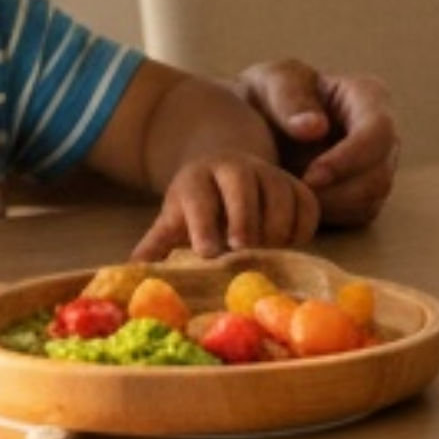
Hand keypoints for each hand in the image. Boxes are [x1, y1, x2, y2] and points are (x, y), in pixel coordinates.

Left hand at [129, 153, 319, 261]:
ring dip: (275, 228)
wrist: (225, 170)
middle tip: (242, 249)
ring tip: (266, 253)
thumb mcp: (174, 219)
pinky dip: (302, 228)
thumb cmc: (198, 206)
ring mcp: (268, 173)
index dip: (203, 224)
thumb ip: (157, 243)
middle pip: (241, 186)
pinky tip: (288, 246)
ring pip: (279, 194)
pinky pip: (307, 205)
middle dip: (243, 218)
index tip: (207, 253)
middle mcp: (233, 168)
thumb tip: (132, 271)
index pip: (199, 197)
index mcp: (197, 177)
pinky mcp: (296, 185)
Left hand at [232, 60, 398, 227]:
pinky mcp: (365, 190)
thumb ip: (289, 100)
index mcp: (368, 96)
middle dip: (339, 190)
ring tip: (292, 196)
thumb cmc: (268, 91)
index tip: (310, 176)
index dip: (349, 159)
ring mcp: (377, 164)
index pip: (378, 132)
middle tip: (296, 194)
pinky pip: (359, 213)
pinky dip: (331, 214)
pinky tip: (299, 203)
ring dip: (332, 205)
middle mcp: (381, 134)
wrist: (256, 116)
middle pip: (380, 173)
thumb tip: (317, 128)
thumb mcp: (271, 82)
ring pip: (371, 198)